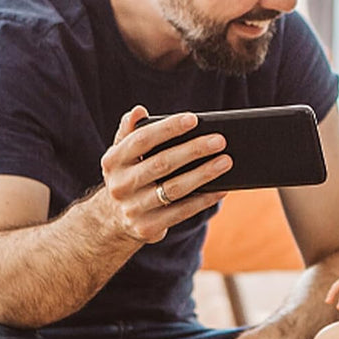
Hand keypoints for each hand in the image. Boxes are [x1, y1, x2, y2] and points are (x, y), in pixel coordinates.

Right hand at [99, 105, 229, 243]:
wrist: (113, 220)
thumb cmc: (129, 175)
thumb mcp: (122, 155)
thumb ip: (130, 132)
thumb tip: (138, 111)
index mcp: (113, 161)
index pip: (142, 139)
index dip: (167, 128)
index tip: (194, 119)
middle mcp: (120, 185)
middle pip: (162, 163)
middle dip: (193, 150)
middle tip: (220, 140)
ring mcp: (133, 209)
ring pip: (174, 189)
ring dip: (203, 174)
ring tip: (226, 161)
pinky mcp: (148, 227)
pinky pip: (182, 212)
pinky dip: (203, 200)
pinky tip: (221, 189)